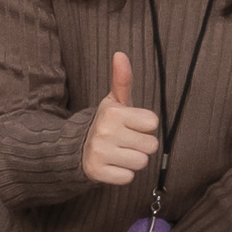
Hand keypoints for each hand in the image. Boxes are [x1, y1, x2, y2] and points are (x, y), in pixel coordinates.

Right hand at [78, 50, 161, 187]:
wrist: (78, 148)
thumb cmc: (107, 123)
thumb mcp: (115, 101)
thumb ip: (123, 79)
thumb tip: (120, 53)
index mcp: (113, 112)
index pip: (153, 123)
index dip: (145, 126)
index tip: (132, 125)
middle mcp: (105, 131)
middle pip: (150, 146)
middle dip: (141, 145)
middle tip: (125, 140)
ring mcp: (100, 153)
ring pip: (141, 163)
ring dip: (133, 160)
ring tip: (120, 152)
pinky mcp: (97, 172)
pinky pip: (128, 178)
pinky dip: (123, 174)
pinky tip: (113, 164)